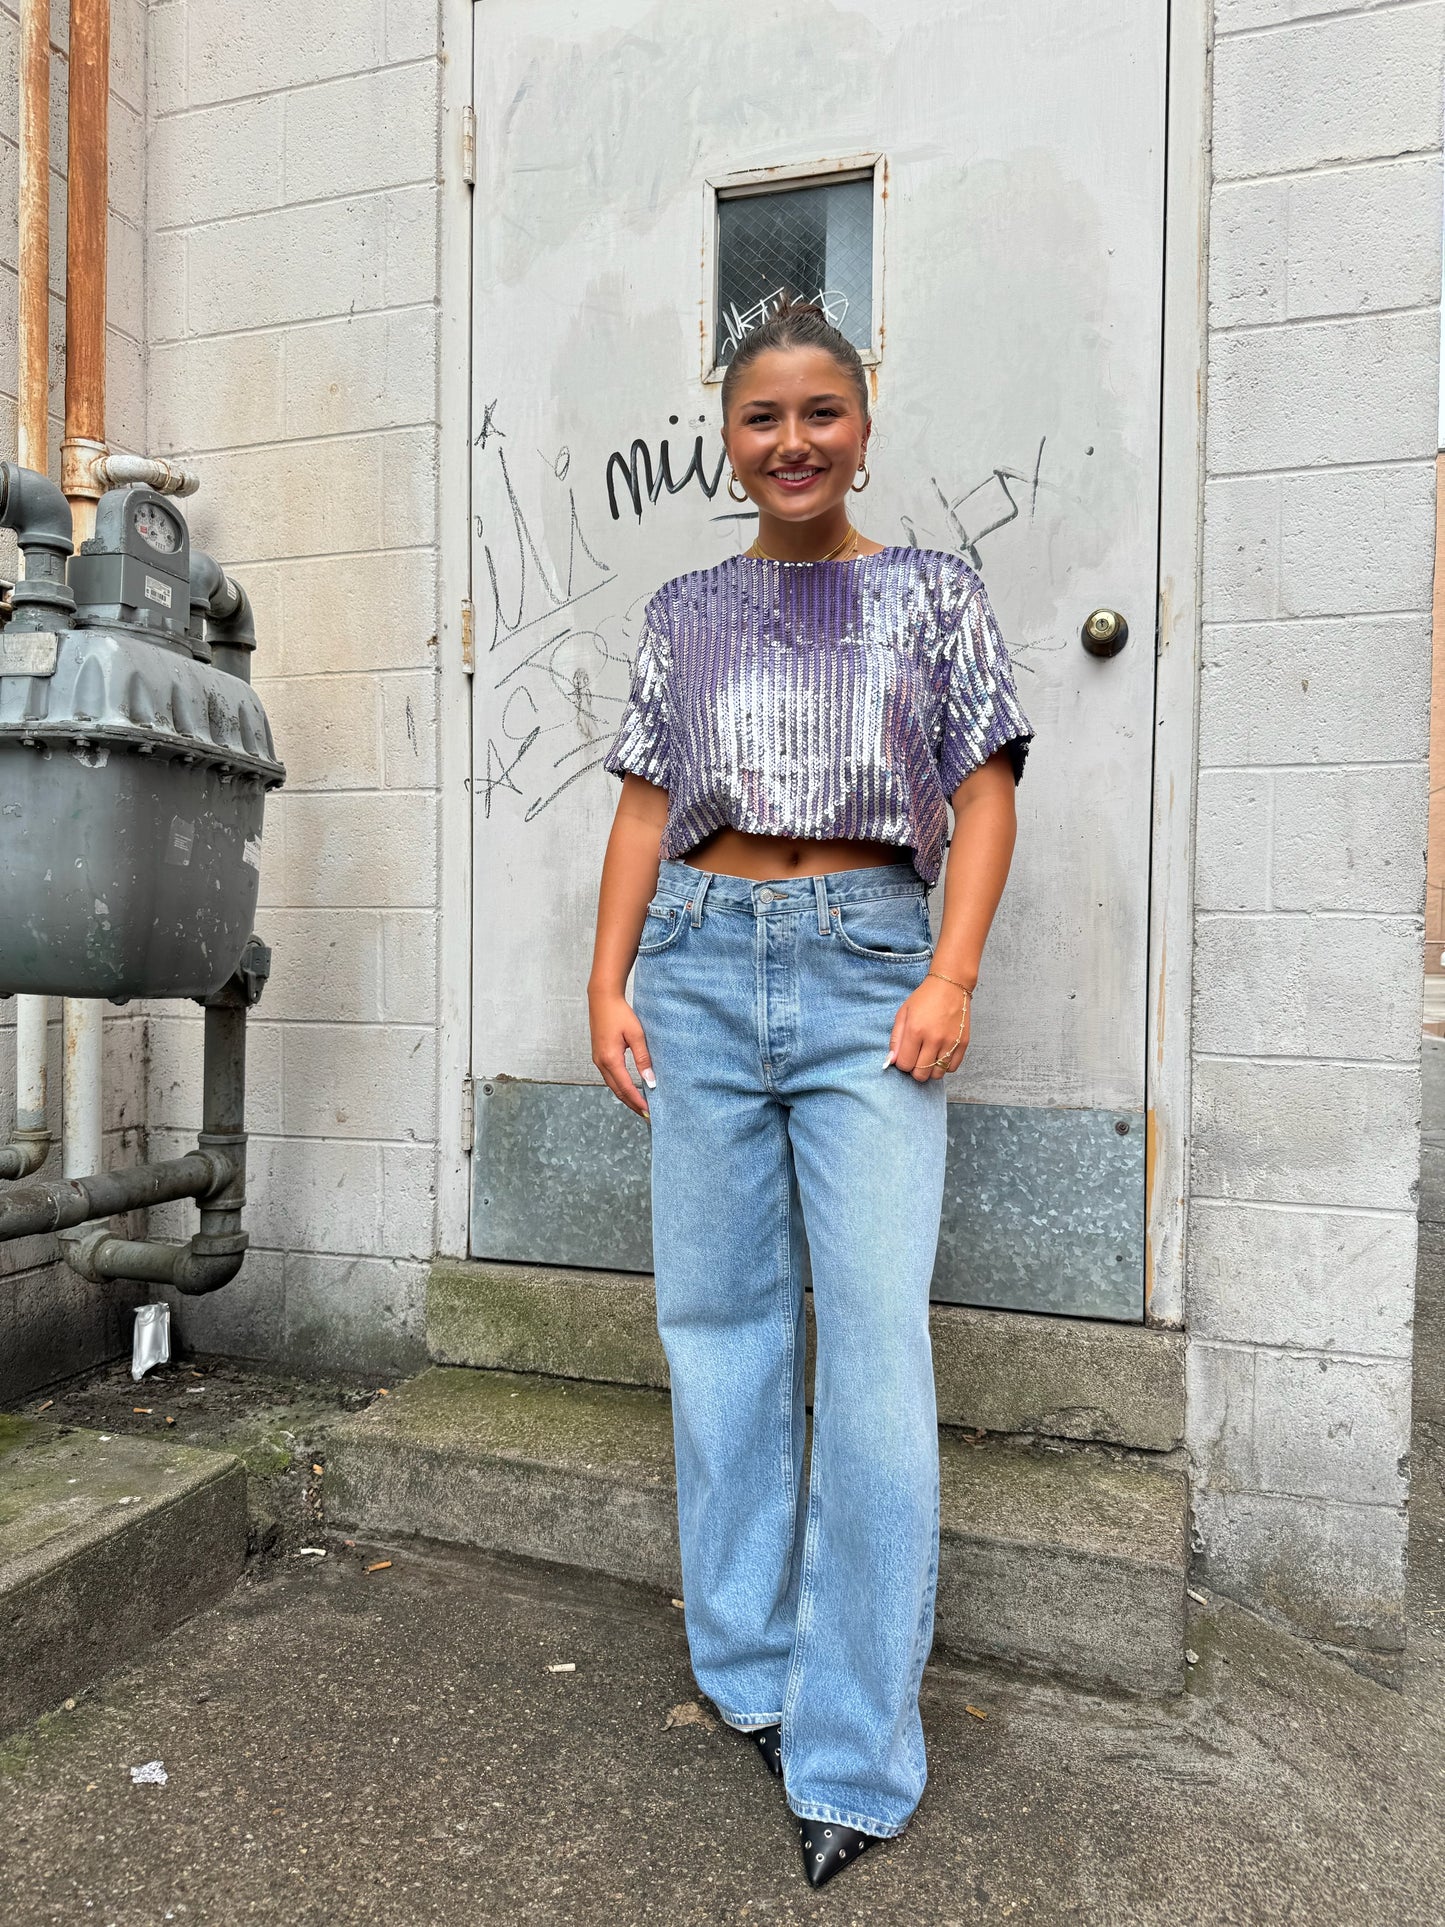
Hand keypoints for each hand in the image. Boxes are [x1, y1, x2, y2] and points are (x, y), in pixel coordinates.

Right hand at [589, 987, 655, 1117]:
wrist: (602, 999)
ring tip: (640, 1105)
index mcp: (610, 1059)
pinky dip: (620, 1086)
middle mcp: (600, 1063)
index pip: (625, 1088)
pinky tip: (629, 1088)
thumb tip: (650, 1080)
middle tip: (646, 1114)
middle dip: (631, 1104)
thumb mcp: (636, 1035)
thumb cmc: (620, 1014)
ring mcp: (597, 1060)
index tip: (649, 1112)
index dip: (637, 1101)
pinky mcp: (598, 1056)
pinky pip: (609, 1077)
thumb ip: (643, 1058)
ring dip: (625, 1096)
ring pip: (612, 1085)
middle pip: (617, 1091)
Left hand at [886, 974, 970, 1081]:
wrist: (950, 985)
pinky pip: (952, 1068)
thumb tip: (891, 1061)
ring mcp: (950, 1042)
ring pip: (937, 1075)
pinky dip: (945, 1066)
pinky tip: (940, 1055)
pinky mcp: (963, 1043)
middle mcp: (934, 1039)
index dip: (902, 1063)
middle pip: (921, 1074)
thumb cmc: (924, 998)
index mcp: (915, 1031)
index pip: (905, 1064)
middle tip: (916, 1058)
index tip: (905, 1055)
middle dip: (915, 1070)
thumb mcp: (903, 1014)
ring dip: (930, 1070)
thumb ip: (895, 1039)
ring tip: (928, 1057)